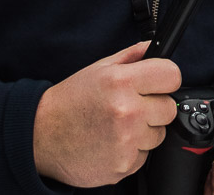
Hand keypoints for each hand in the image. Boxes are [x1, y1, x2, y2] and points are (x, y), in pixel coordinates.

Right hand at [32, 40, 181, 187]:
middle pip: (169, 109)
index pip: (172, 76)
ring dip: (143, 131)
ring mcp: (125, 141)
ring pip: (158, 135)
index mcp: (122, 82)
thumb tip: (155, 47)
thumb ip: (132, 56)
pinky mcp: (122, 166)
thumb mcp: (99, 69)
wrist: (40, 136)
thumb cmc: (70, 101)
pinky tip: (111, 142)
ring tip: (117, 126)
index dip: (166, 79)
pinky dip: (131, 151)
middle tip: (131, 107)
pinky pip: (144, 156)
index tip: (158, 83)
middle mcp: (127, 111)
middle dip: (154, 107)